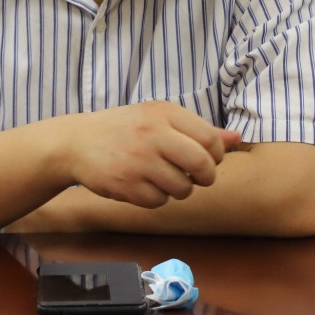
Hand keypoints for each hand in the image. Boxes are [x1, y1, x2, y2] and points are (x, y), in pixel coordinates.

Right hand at [61, 102, 242, 208]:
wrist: (77, 142)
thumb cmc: (125, 129)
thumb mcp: (159, 118)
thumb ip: (198, 129)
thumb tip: (238, 138)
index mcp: (164, 113)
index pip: (210, 139)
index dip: (216, 156)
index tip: (207, 160)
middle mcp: (152, 135)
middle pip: (202, 166)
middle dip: (206, 178)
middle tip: (197, 178)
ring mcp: (138, 161)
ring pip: (183, 188)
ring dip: (180, 190)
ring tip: (165, 179)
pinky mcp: (126, 185)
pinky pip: (159, 201)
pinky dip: (157, 198)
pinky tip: (144, 185)